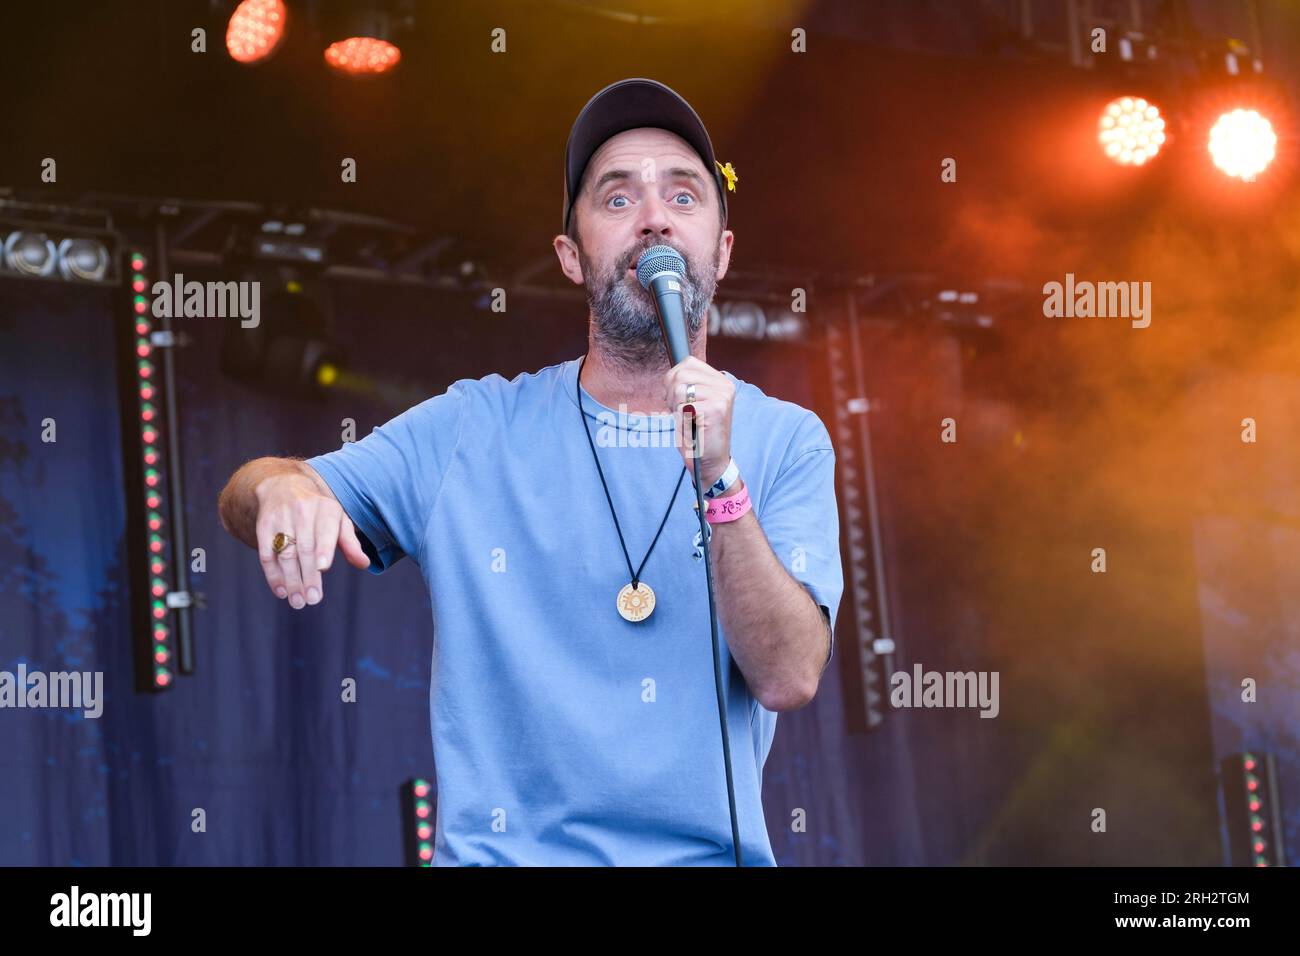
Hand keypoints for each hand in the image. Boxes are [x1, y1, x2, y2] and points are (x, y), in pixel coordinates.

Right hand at [253, 471, 369, 608]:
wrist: (282, 487)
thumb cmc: (318, 512)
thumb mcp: (337, 520)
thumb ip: (350, 542)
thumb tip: (364, 564)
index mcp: (326, 509)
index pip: (325, 531)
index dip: (323, 549)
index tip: (323, 569)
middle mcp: (303, 512)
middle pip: (305, 547)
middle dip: (308, 575)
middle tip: (313, 599)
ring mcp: (281, 519)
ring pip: (285, 553)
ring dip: (291, 580)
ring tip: (298, 601)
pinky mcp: (263, 527)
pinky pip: (267, 554)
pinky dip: (273, 575)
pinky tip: (281, 591)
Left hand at [662, 355, 734, 485]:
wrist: (709, 460)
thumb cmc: (697, 433)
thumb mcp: (692, 402)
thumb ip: (686, 384)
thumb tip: (670, 374)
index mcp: (720, 380)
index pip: (688, 362)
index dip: (673, 378)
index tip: (676, 397)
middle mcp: (724, 385)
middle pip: (680, 374)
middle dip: (672, 394)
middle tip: (680, 412)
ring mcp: (721, 396)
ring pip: (679, 390)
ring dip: (676, 408)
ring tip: (687, 420)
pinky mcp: (715, 410)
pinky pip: (682, 407)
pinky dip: (681, 420)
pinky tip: (691, 427)